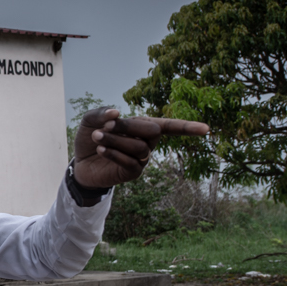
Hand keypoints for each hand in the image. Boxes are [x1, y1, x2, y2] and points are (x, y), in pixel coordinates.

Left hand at [72, 107, 208, 188]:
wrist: (80, 163)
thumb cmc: (91, 138)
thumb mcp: (90, 121)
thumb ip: (101, 113)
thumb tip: (117, 112)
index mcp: (143, 127)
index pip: (169, 126)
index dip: (187, 128)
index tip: (207, 130)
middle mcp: (147, 143)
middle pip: (152, 131)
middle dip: (128, 126)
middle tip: (106, 125)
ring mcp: (142, 159)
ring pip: (139, 147)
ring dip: (115, 140)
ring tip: (97, 137)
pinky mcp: (133, 173)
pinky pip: (131, 163)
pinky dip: (114, 153)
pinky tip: (101, 150)